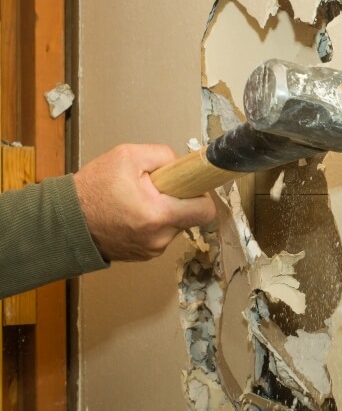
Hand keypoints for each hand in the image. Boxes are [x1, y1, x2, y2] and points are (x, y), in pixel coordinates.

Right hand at [74, 144, 216, 260]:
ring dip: (165, 211)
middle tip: (156, 189)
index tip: (191, 185)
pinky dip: (154, 223)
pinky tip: (133, 214)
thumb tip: (184, 165)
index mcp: (159, 215)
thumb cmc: (93, 188)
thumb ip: (163, 156)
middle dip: (179, 200)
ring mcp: (152, 250)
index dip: (201, 194)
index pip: (205, 211)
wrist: (66, 222)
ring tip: (139, 201)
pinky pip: (161, 234)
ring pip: (175, 225)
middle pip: (190, 216)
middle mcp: (160, 238)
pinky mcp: (145, 255)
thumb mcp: (127, 156)